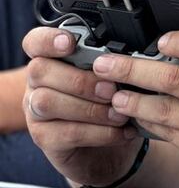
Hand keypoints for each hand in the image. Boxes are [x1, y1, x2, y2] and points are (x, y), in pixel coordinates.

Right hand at [23, 25, 147, 187]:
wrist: (114, 148)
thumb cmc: (114, 104)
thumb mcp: (118, 80)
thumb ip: (115, 66)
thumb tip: (133, 58)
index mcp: (54, 61)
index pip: (35, 42)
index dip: (47, 39)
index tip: (70, 42)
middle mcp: (38, 84)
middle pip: (39, 70)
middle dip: (80, 79)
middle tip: (112, 90)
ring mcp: (35, 112)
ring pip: (47, 102)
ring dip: (91, 108)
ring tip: (121, 115)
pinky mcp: (45, 138)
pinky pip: (66, 132)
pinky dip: (99, 132)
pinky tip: (121, 132)